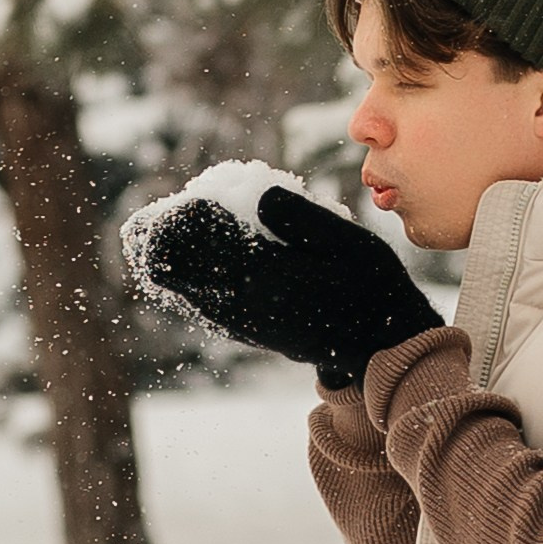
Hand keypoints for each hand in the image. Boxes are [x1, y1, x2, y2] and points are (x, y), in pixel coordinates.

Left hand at [133, 187, 441, 387]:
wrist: (381, 349)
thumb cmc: (373, 289)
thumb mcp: (350, 242)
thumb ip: (301, 217)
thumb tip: (260, 194)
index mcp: (261, 278)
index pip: (190, 243)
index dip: (182, 215)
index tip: (198, 196)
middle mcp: (238, 305)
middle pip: (166, 267)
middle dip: (161, 233)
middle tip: (180, 210)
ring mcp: (237, 322)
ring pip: (177, 287)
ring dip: (175, 255)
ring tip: (189, 225)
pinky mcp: (243, 331)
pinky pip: (197, 300)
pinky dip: (192, 275)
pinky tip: (211, 255)